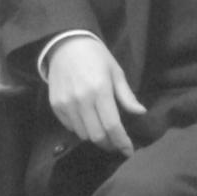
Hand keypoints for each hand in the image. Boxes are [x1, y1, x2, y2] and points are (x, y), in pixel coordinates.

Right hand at [46, 35, 146, 156]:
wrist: (66, 44)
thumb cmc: (96, 56)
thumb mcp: (115, 71)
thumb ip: (126, 95)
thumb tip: (140, 112)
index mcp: (100, 90)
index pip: (112, 125)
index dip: (121, 142)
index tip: (129, 150)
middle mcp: (82, 99)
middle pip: (96, 135)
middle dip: (109, 143)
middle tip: (117, 142)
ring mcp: (66, 104)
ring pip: (83, 134)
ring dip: (95, 136)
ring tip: (102, 129)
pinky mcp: (56, 105)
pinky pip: (70, 127)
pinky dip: (81, 128)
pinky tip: (87, 119)